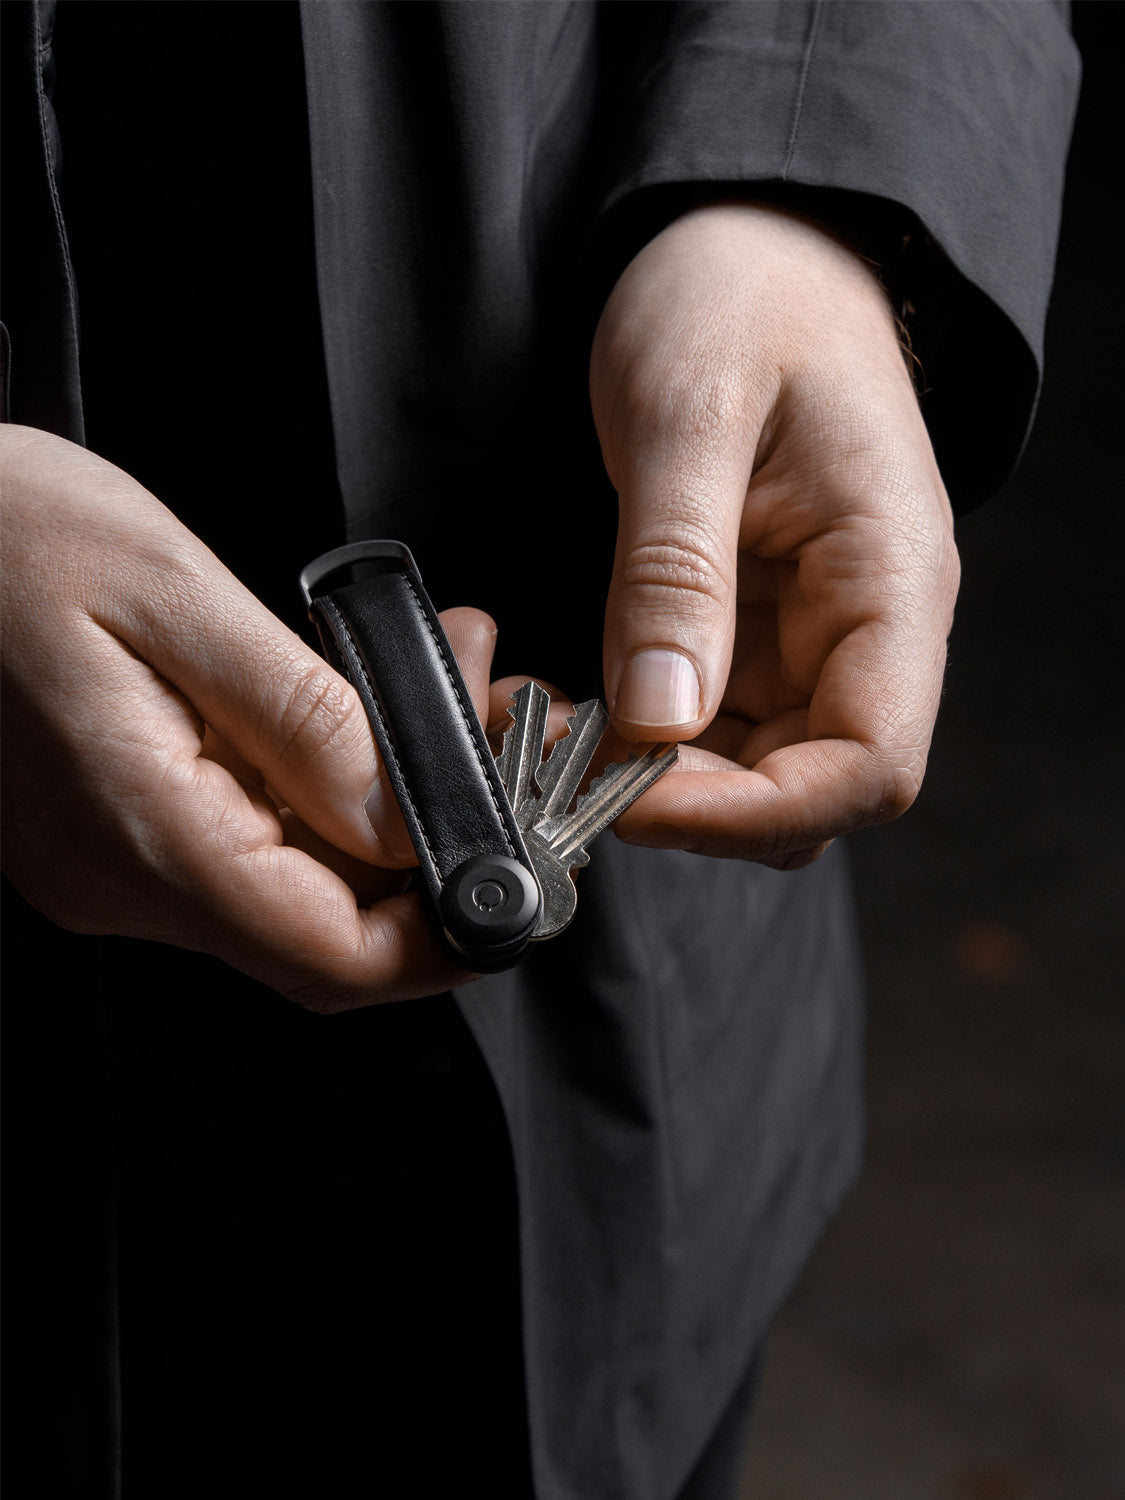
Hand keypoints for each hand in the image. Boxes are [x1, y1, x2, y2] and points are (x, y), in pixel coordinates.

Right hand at [0, 427, 495, 1008]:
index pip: (333, 955)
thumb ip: (304, 721)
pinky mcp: (112, 835)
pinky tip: (352, 717)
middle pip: (327, 937)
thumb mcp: (177, 596)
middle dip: (436, 857)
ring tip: (438, 696)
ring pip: (295, 893)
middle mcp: (125, 880)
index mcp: (146, 832)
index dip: (447, 935)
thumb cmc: (8, 535)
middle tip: (493, 743)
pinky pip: (247, 850)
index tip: (524, 873)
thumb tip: (406, 819)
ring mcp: (113, 867)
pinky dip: (324, 799)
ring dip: (387, 817)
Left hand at [591, 204, 959, 867]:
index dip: (754, 815)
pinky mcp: (753, 632)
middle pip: (807, 790)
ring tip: (545, 724)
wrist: (749, 245)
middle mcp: (866, 627)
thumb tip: (659, 717)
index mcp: (891, 578)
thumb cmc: (737, 293)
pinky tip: (565, 704)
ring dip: (649, 780)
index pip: (869, 767)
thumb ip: (674, 570)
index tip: (631, 798)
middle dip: (687, 805)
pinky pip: (705, 726)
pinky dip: (634, 738)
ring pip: (748, 774)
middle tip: (561, 763)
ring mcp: (809, 635)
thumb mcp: (685, 412)